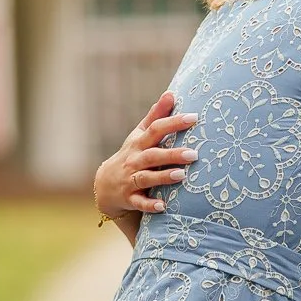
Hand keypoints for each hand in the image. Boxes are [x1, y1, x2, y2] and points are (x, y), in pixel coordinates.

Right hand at [94, 93, 195, 220]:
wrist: (106, 185)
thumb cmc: (131, 155)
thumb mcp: (140, 135)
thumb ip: (156, 117)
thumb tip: (171, 94)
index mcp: (140, 143)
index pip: (156, 130)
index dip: (173, 122)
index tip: (194, 117)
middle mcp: (134, 160)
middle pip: (153, 155)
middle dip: (172, 154)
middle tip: (194, 154)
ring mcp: (131, 180)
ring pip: (146, 178)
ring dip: (163, 177)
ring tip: (182, 176)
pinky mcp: (129, 198)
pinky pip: (139, 202)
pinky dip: (150, 204)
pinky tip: (163, 206)